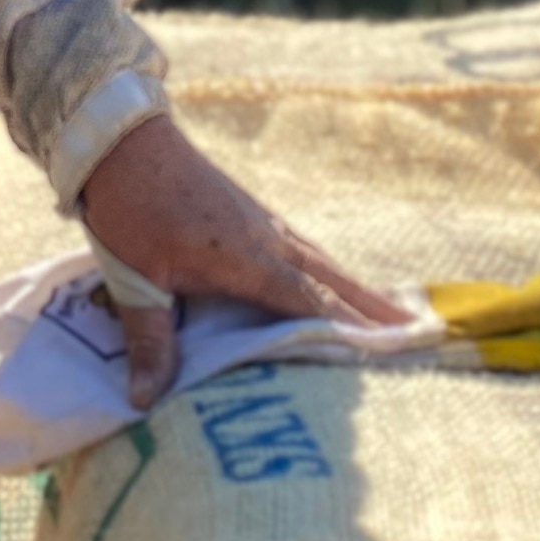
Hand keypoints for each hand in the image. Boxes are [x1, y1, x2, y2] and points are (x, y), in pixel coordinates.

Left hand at [77, 113, 409, 411]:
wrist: (123, 139)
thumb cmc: (130, 207)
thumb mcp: (135, 279)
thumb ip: (150, 340)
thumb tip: (147, 401)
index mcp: (250, 261)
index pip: (312, 305)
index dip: (351, 331)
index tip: (392, 353)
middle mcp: (268, 240)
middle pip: (332, 281)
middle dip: (372, 308)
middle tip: (417, 333)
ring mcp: (262, 223)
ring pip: (320, 262)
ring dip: (355, 287)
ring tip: (389, 311)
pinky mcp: (249, 213)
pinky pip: (302, 249)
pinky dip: (325, 270)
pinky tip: (326, 278)